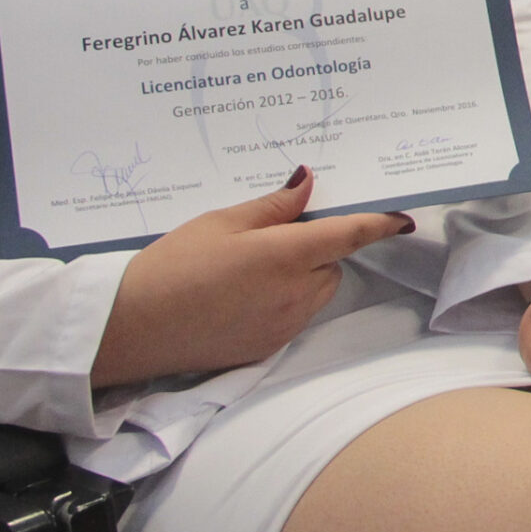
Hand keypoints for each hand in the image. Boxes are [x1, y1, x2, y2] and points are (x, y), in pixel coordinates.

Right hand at [90, 168, 414, 388]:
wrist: (128, 327)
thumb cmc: (171, 265)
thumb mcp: (220, 222)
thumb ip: (273, 206)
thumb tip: (309, 183)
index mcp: (286, 256)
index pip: (350, 235)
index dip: (379, 224)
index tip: (402, 218)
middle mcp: (295, 294)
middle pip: (331, 265)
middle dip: (316, 249)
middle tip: (271, 238)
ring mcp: (284, 325)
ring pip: (317, 292)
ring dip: (303, 276)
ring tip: (249, 268)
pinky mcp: (268, 348)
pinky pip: (295, 316)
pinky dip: (284, 301)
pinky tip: (241, 296)